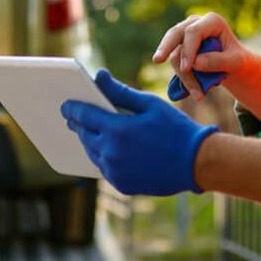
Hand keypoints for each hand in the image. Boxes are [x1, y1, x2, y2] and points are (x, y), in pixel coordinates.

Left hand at [61, 69, 217, 195]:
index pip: (83, 116)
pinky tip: (107, 148)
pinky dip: (103, 157)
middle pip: (84, 135)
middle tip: (75, 117)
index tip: (65, 105)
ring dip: (89, 141)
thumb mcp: (148, 104)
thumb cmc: (174, 128)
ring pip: (92, 153)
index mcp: (117, 130)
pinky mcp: (121, 184)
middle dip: (79, 124)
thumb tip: (99, 76)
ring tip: (89, 131)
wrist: (195, 162)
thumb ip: (120, 92)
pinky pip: (104, 168)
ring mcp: (115, 172)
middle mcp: (111, 153)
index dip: (72, 108)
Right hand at [152, 12, 254, 101]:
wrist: (233, 64)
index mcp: (212, 21)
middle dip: (165, 48)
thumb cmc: (236, 59)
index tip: (187, 68)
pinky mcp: (180, 48)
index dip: (188, 49)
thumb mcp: (236, 62)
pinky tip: (192, 91)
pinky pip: (176, 63)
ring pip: (175, 54)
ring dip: (184, 76)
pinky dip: (183, 78)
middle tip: (156, 61)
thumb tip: (196, 63)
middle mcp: (195, 24)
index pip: (193, 32)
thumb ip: (219, 61)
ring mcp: (185, 35)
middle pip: (175, 34)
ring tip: (199, 95)